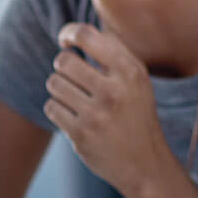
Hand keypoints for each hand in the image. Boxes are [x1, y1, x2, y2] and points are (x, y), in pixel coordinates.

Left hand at [44, 23, 175, 197]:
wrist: (146, 164)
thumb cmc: (136, 113)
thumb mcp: (137, 80)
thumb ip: (113, 52)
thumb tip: (75, 33)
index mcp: (131, 72)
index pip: (86, 35)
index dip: (69, 33)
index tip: (66, 40)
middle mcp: (115, 92)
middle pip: (64, 60)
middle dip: (63, 66)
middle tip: (73, 76)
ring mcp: (97, 116)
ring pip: (54, 83)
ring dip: (60, 88)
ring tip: (75, 97)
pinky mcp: (81, 136)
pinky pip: (51, 107)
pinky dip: (58, 109)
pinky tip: (74, 116)